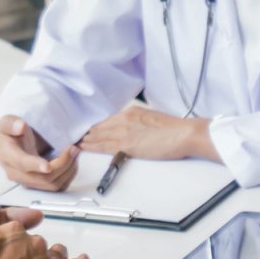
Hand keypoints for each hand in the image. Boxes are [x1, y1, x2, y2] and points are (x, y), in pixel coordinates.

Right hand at [0, 115, 78, 190]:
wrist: (13, 144)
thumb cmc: (12, 133)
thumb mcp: (8, 122)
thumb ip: (11, 123)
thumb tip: (20, 127)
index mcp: (8, 156)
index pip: (22, 164)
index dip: (35, 165)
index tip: (47, 167)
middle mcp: (16, 174)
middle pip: (42, 178)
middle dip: (62, 164)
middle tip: (73, 148)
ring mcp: (28, 182)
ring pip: (52, 184)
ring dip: (68, 169)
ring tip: (75, 152)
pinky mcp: (39, 185)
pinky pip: (58, 186)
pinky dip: (69, 175)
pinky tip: (72, 162)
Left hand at [80, 106, 219, 160]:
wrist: (184, 134)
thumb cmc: (174, 129)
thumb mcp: (152, 119)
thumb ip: (139, 123)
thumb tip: (134, 131)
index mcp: (132, 112)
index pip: (108, 119)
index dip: (96, 125)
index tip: (88, 128)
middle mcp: (125, 119)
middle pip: (100, 126)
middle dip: (87, 132)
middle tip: (76, 135)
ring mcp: (124, 131)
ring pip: (98, 136)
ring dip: (86, 139)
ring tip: (76, 142)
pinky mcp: (126, 144)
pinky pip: (103, 146)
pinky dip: (91, 146)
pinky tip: (83, 147)